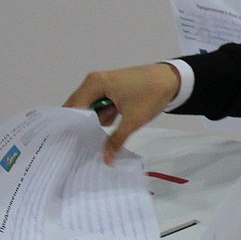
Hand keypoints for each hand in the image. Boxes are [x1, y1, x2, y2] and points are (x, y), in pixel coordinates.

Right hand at [65, 63, 180, 161]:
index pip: (73, 108)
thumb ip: (116, 140)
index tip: (68, 145)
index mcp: (94, 84)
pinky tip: (110, 126)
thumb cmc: (150, 95)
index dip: (70, 126)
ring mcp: (102, 84)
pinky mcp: (111, 89)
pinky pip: (100, 105)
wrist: (172, 79)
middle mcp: (94, 82)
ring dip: (96, 121)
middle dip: (83, 126)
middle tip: (80, 147)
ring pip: (90, 108)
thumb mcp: (133, 121)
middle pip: (79, 108)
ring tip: (101, 134)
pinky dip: (104, 116)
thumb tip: (106, 160)